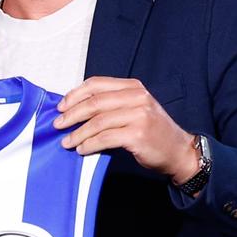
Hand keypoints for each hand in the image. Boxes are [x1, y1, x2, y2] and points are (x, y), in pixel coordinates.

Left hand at [53, 76, 198, 180]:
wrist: (179, 151)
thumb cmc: (152, 132)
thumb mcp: (134, 109)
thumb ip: (111, 105)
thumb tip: (75, 109)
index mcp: (133, 87)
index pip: (96, 84)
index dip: (75, 95)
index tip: (61, 107)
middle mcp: (137, 98)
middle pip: (94, 102)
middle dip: (72, 114)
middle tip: (58, 125)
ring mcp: (139, 115)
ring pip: (97, 122)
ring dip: (78, 133)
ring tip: (67, 141)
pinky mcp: (138, 134)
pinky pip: (105, 138)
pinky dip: (89, 144)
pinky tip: (82, 149)